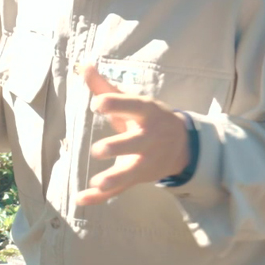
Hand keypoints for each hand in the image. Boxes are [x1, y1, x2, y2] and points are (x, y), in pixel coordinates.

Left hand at [76, 64, 190, 205]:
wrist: (183, 145)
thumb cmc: (149, 118)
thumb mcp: (133, 101)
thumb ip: (105, 87)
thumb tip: (83, 65)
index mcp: (147, 113)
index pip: (133, 106)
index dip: (116, 104)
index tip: (97, 103)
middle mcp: (149, 138)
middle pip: (135, 143)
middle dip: (118, 147)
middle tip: (98, 150)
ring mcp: (146, 161)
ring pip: (131, 172)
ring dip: (115, 178)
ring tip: (97, 182)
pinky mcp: (139, 178)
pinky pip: (119, 190)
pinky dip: (100, 197)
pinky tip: (81, 199)